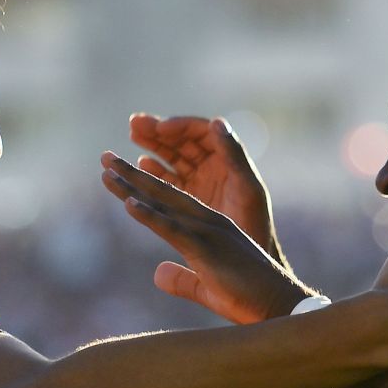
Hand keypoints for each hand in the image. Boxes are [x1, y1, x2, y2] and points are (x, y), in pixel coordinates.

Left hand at [101, 151, 308, 324]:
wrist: (277, 307)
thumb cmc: (247, 300)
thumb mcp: (206, 288)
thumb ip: (181, 279)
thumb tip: (157, 273)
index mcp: (208, 227)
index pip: (169, 202)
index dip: (141, 187)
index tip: (116, 174)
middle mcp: (208, 222)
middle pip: (163, 192)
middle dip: (131, 174)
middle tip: (104, 157)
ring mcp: (207, 232)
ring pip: (164, 203)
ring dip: (133, 185)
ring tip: (107, 169)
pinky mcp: (206, 249)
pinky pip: (172, 229)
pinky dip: (150, 215)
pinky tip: (128, 204)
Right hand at [129, 114, 280, 257]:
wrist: (249, 266)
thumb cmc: (257, 226)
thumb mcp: (248, 189)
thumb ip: (234, 155)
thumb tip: (216, 121)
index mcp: (229, 160)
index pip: (201, 133)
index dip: (179, 127)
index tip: (159, 128)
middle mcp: (214, 167)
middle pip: (183, 141)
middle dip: (158, 132)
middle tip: (134, 123)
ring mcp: (201, 183)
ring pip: (173, 158)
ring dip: (151, 147)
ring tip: (130, 136)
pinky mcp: (190, 202)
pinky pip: (169, 181)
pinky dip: (155, 173)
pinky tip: (140, 166)